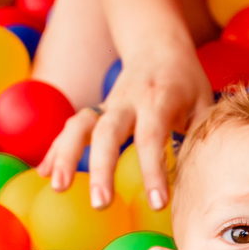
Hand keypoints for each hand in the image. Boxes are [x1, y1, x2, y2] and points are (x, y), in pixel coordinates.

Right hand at [37, 45, 212, 209]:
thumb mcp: (203, 101)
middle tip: (100, 204)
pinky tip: (45, 174)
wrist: (157, 45)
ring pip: (80, 125)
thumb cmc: (185, 81)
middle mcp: (128, 101)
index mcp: (159, 100)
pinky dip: (56, 150)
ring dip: (66, 155)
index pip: (152, 136)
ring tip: (59, 187)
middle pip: (108, 132)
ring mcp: (107, 104)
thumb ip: (199, 135)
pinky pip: (70, 128)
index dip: (153, 170)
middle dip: (101, 169)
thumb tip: (202, 177)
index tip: (157, 203)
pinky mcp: (94, 110)